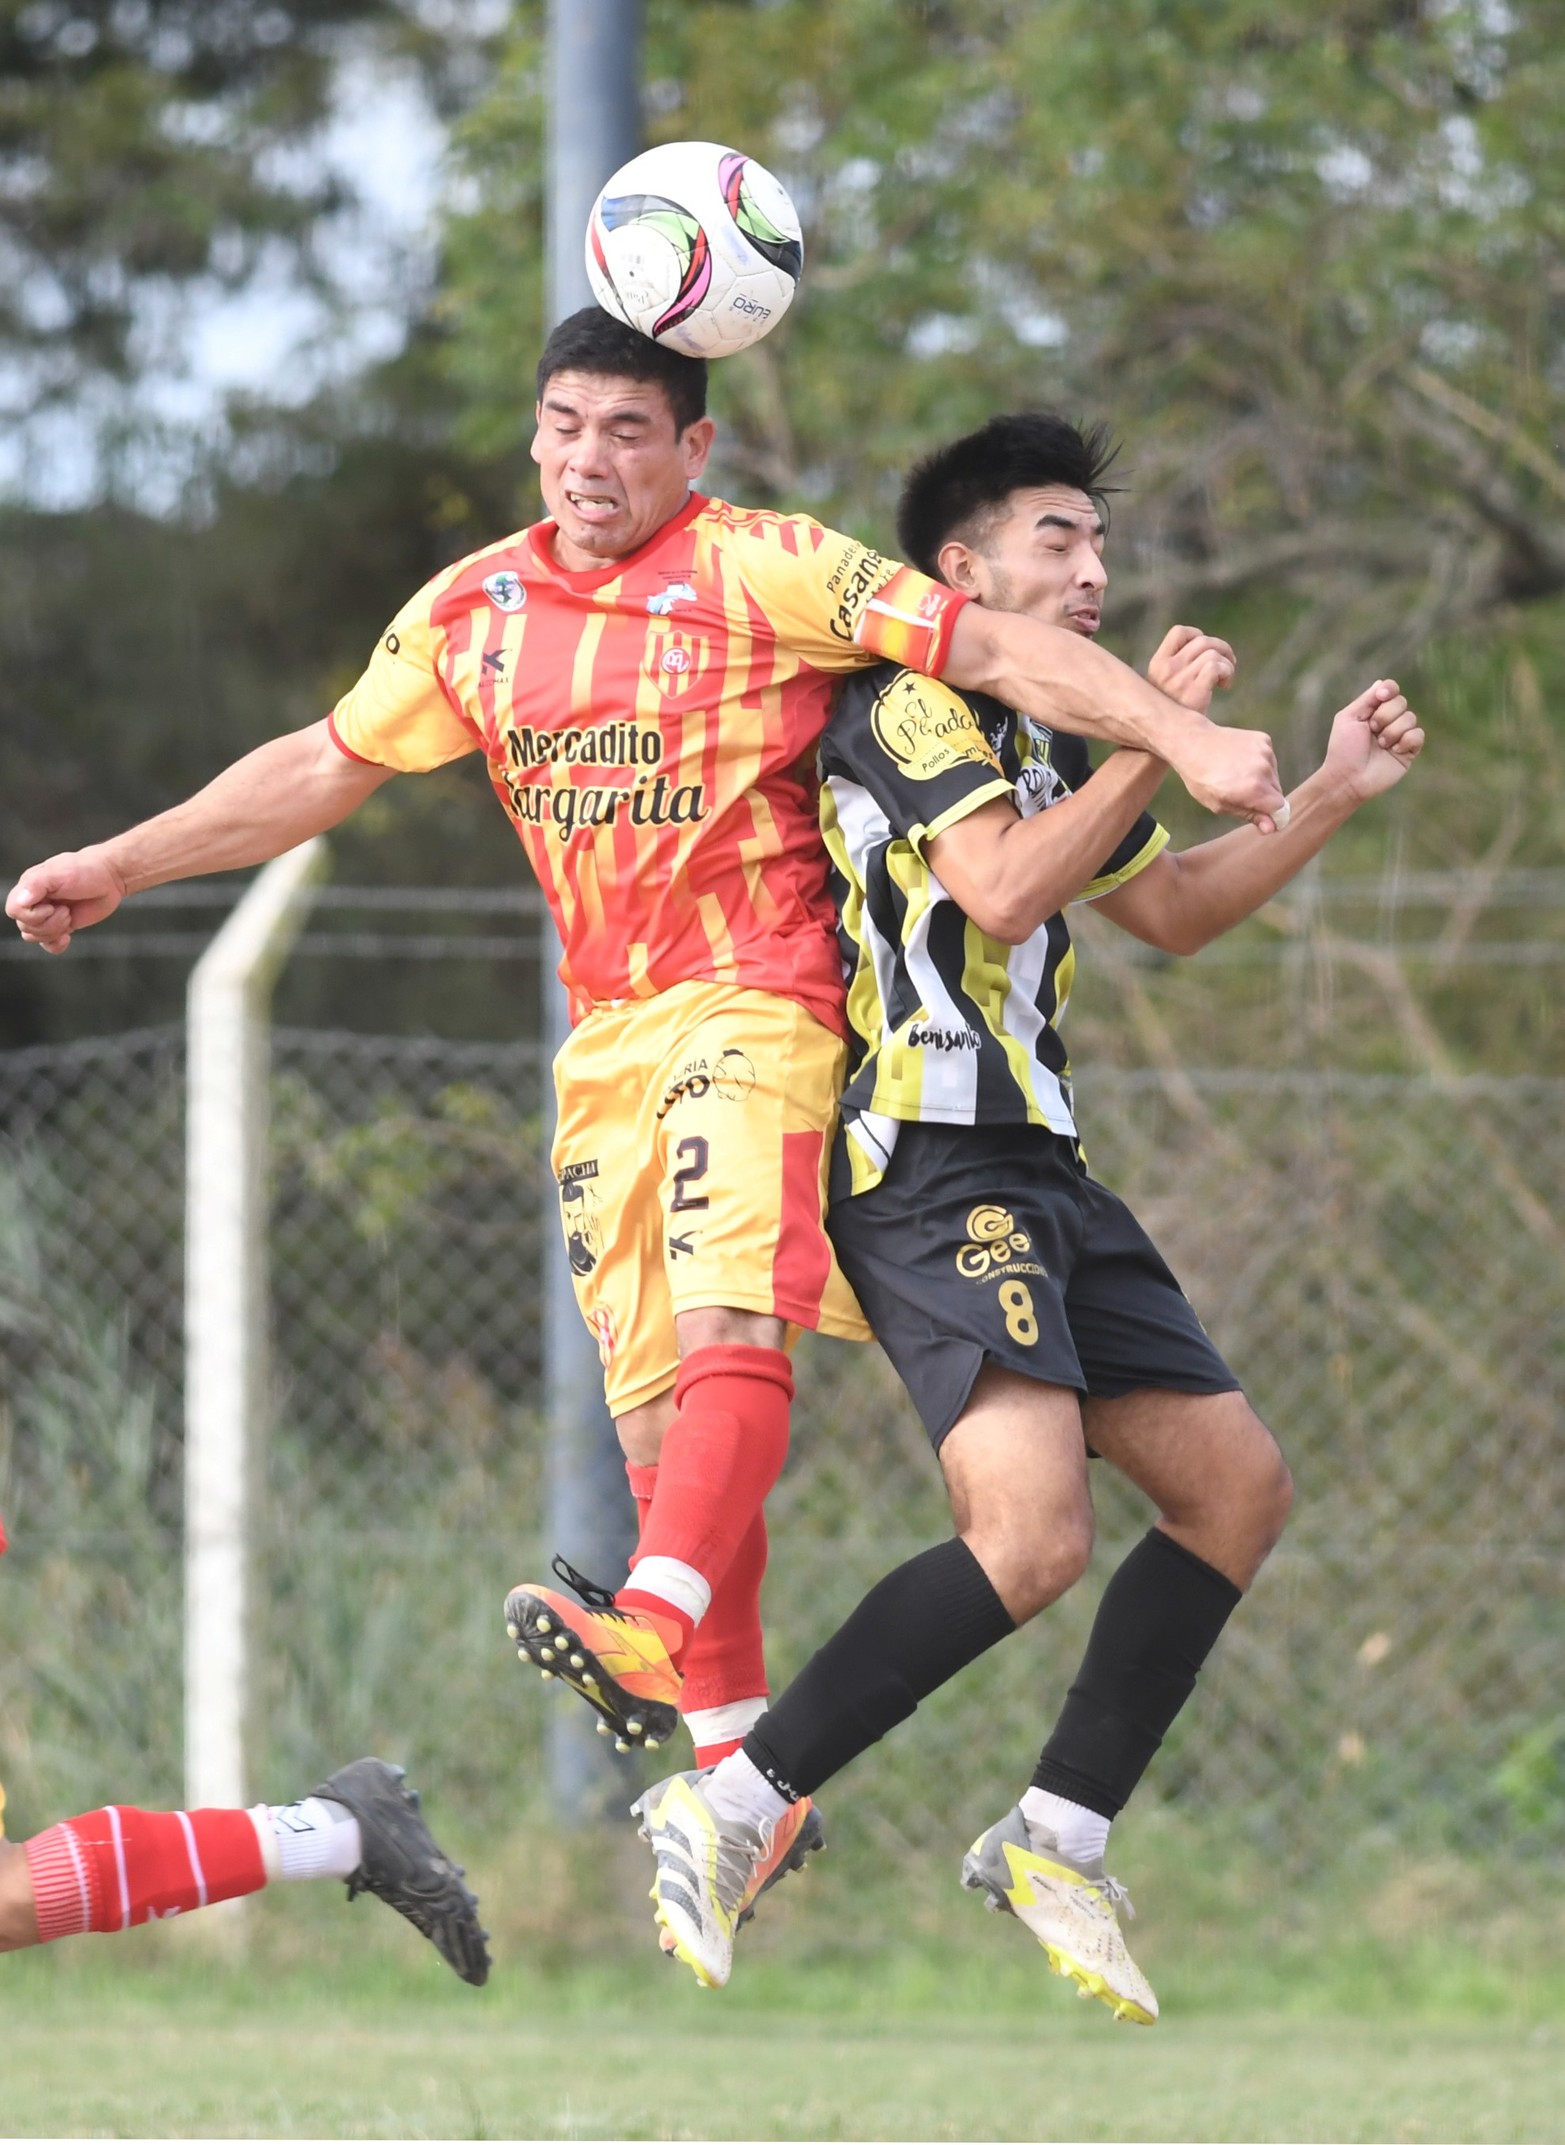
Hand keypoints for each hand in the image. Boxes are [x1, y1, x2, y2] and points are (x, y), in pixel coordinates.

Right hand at [5, 847, 127, 952]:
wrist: (109, 878)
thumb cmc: (85, 870)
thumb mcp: (58, 873)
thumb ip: (37, 884)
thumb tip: (22, 901)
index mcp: (29, 887)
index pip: (14, 910)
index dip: (31, 915)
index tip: (51, 907)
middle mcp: (35, 902)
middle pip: (25, 927)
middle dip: (48, 924)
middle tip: (66, 911)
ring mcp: (47, 915)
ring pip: (33, 937)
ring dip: (53, 932)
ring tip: (68, 916)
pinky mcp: (61, 926)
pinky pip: (47, 945)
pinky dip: (56, 945)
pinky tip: (68, 936)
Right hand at [1148, 624, 1236, 713]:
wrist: (1166, 742)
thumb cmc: (1171, 715)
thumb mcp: (1164, 687)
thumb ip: (1177, 668)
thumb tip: (1206, 649)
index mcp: (1158, 664)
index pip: (1179, 632)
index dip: (1197, 635)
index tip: (1207, 650)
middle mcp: (1167, 669)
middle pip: (1203, 641)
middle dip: (1222, 648)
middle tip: (1229, 663)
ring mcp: (1179, 680)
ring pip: (1212, 653)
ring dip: (1227, 664)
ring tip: (1224, 680)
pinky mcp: (1194, 691)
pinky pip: (1216, 667)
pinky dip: (1227, 672)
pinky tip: (1225, 686)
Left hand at [1169, 722, 1287, 831]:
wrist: (1193, 743)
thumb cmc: (1201, 778)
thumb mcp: (1220, 805)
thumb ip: (1249, 815)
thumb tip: (1271, 827)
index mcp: (1255, 789)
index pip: (1280, 808)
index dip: (1271, 814)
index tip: (1260, 814)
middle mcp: (1264, 769)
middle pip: (1277, 792)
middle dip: (1265, 797)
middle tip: (1241, 792)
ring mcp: (1266, 752)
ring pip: (1273, 775)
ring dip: (1262, 779)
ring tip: (1238, 775)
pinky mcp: (1264, 739)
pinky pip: (1269, 759)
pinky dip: (1260, 763)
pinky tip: (1241, 761)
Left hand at [1322, 679, 1424, 803]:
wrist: (1348, 778)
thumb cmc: (1343, 749)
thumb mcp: (1349, 718)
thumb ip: (1366, 699)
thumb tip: (1382, 683)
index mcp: (1373, 711)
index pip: (1391, 690)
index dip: (1390, 689)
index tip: (1381, 696)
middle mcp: (1389, 721)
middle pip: (1401, 702)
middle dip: (1385, 715)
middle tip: (1372, 729)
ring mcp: (1400, 735)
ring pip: (1410, 718)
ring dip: (1392, 731)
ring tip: (1380, 745)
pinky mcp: (1409, 751)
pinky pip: (1418, 735)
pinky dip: (1406, 741)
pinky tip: (1394, 751)